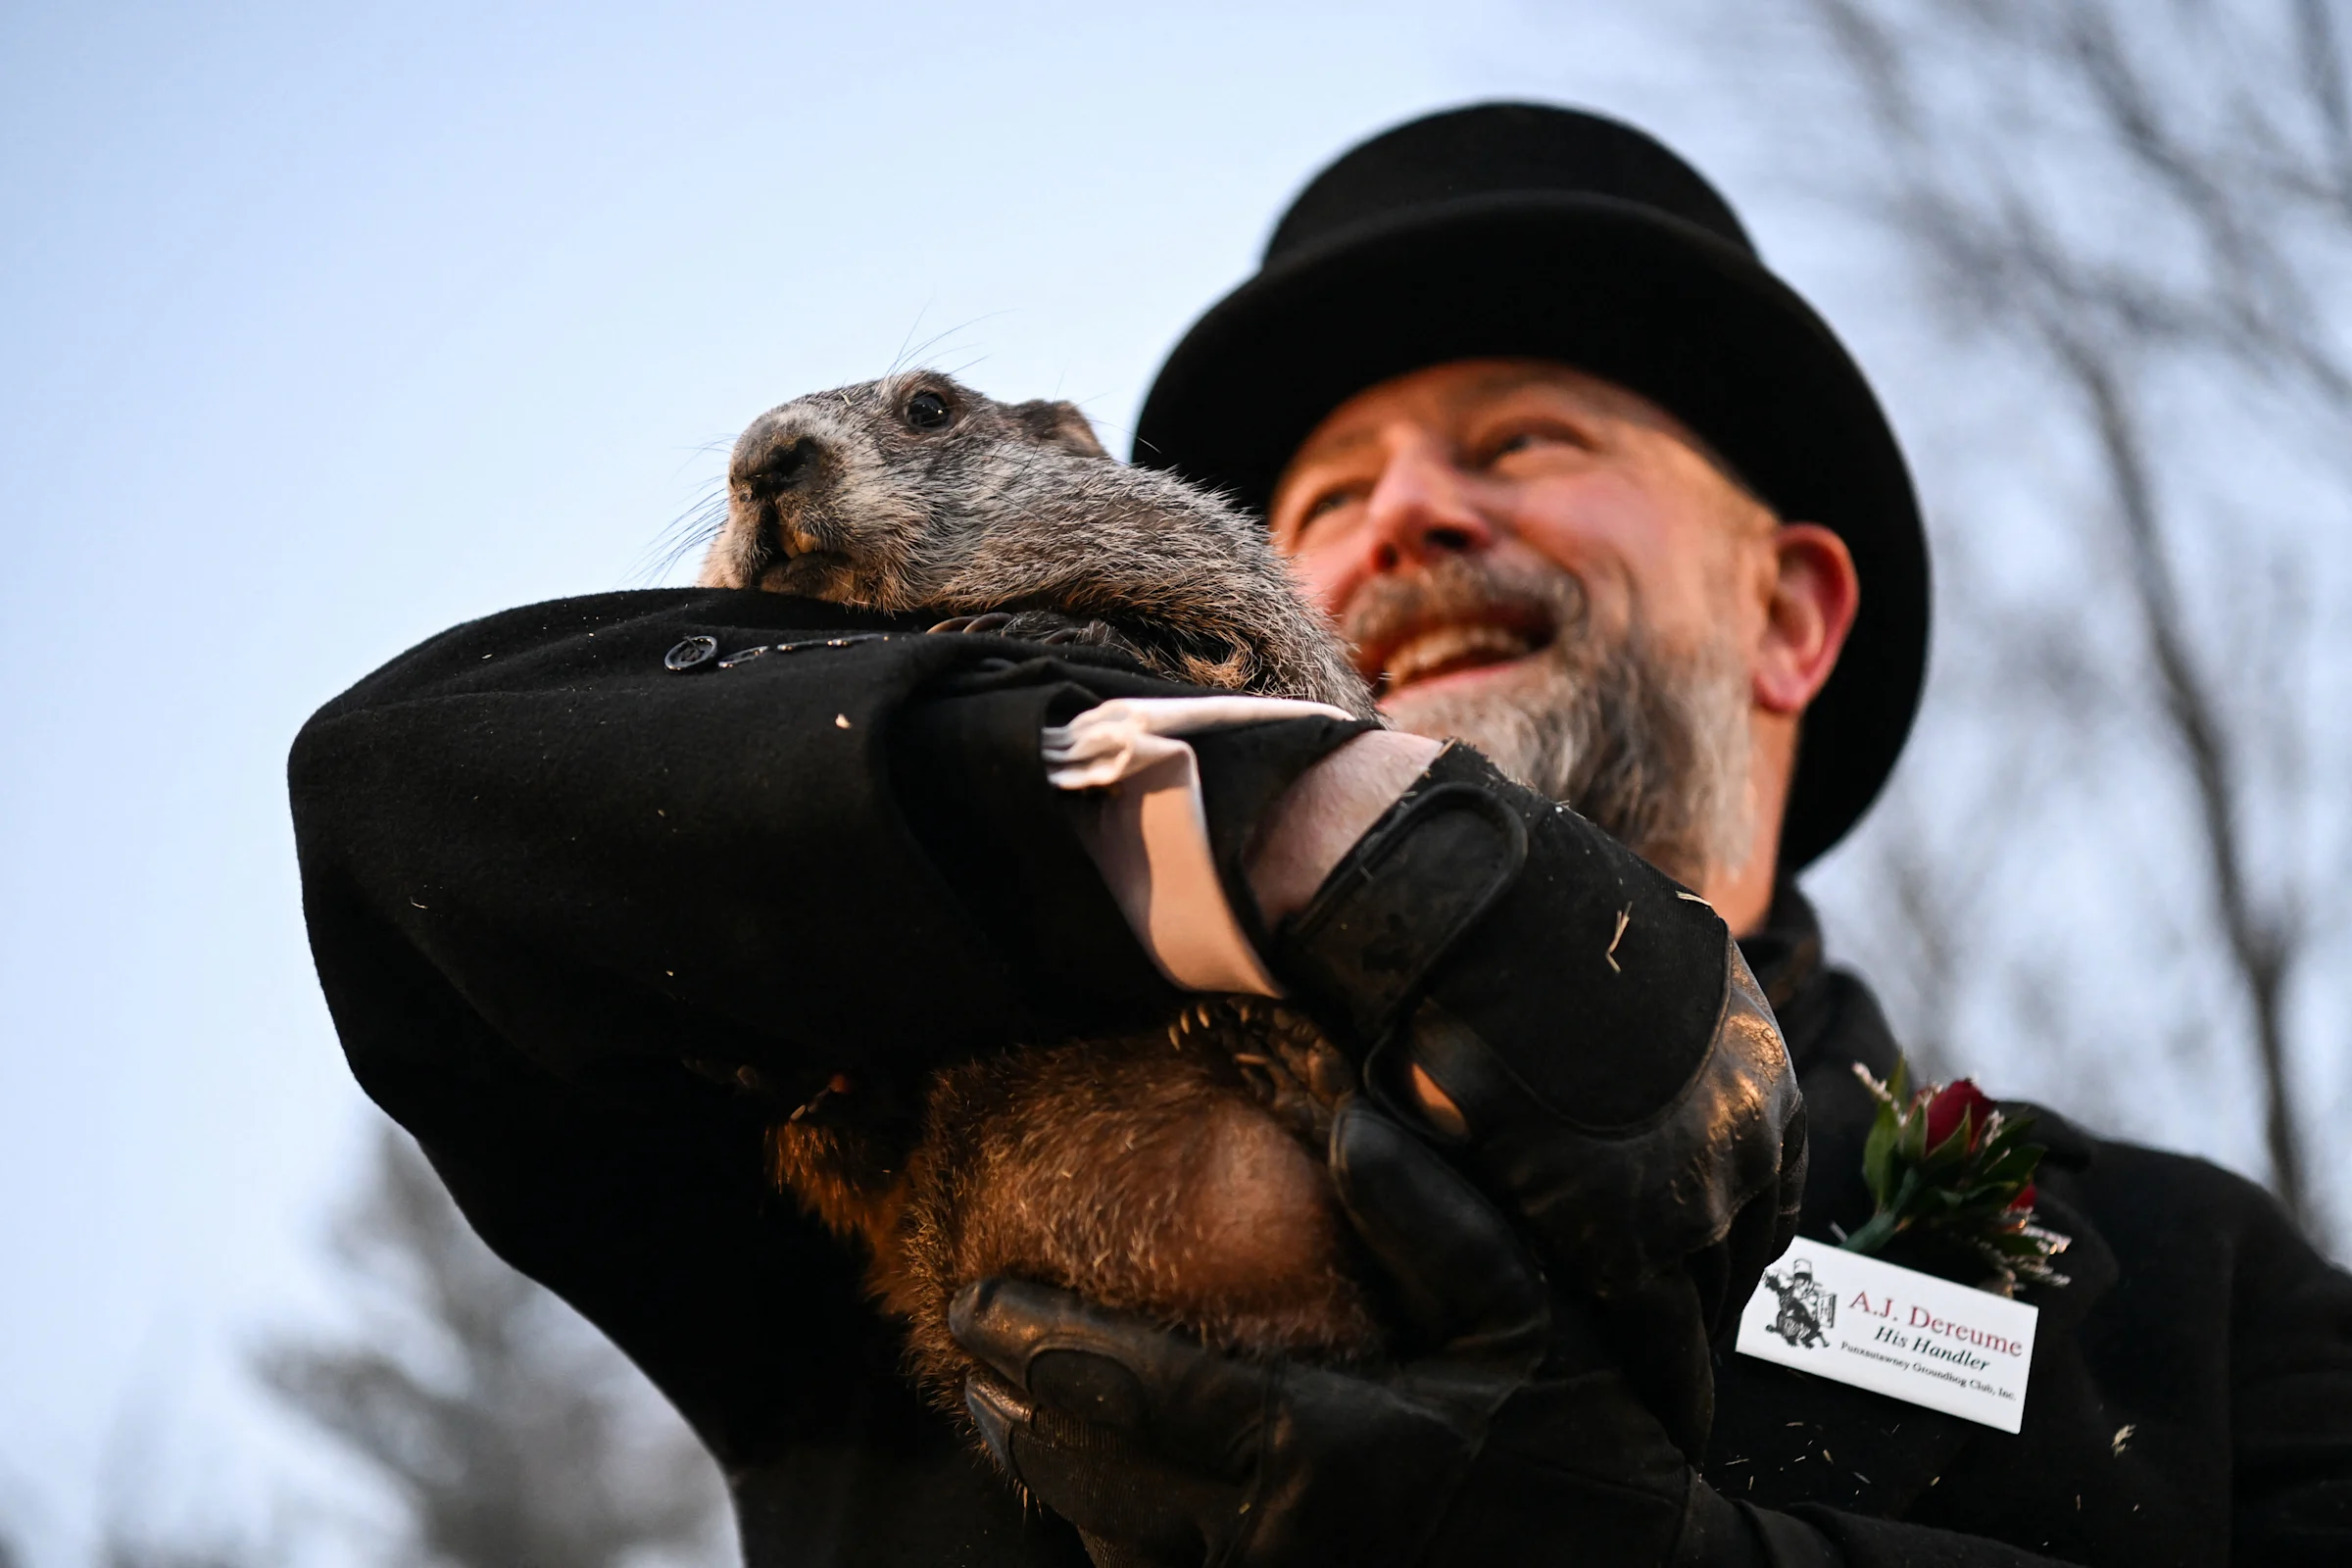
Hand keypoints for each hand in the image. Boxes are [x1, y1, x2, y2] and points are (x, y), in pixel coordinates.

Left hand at [949, 1098, 1728, 1567]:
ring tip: (1012, 1433)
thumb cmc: (1591, 1452)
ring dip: (1058, 1488)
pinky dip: (1122, 1549)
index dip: (1040, 1342)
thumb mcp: (1531, 1315)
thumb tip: (1348, 1125)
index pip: (1133, 1384)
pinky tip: (1106, 1515)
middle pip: (1098, 1475)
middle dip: (1019, 1416)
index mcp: (1317, 1442)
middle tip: (968, 1367)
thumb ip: (1434, 1220)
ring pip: (1122, 1549)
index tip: (973, 1306)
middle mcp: (1273, 1539)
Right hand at [1265, 745, 1804, 1430]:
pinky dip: (1662, 1382)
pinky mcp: (1627, 1235)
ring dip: (1686, 1341)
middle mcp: (1748, 1129)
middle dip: (1713, 1292)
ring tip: (1668, 1397)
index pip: (1764, 1183)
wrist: (1474, 906)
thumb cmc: (1514, 916)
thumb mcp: (1618, 953)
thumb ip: (1632, 1013)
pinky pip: (1657, 1338)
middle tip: (1680, 1346)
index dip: (1728, 1233)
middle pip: (1743, 1246)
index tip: (1705, 1274)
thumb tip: (1599, 1009)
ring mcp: (1697, 1185)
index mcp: (1751, 1066)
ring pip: (1707, 1296)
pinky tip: (1660, 1418)